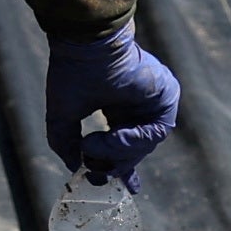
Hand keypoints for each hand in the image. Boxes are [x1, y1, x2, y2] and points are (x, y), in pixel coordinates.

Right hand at [49, 21, 180, 181]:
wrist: (87, 44)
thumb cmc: (73, 72)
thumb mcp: (63, 114)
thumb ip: (66, 142)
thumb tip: (74, 166)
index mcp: (120, 107)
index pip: (127, 144)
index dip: (123, 167)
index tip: (119, 186)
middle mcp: (139, 106)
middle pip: (135, 150)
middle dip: (115, 164)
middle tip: (95, 171)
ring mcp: (154, 101)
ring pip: (146, 145)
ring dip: (119, 152)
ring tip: (92, 145)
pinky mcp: (167, 95)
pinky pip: (157, 131)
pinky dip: (133, 140)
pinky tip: (113, 135)